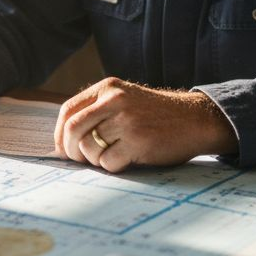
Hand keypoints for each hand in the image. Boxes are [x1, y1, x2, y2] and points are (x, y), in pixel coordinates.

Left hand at [54, 77, 238, 172]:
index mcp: (108, 88)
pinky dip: (112, 167)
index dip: (60, 134)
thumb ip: (97, 111)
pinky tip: (127, 160)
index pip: (68, 110)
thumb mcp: (125, 100)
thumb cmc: (156, 115)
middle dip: (71, 151)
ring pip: (89, 148)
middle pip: (73, 130)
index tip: (63, 149)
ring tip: (112, 156)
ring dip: (95, 160)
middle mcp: (114, 100)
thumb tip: (63, 141)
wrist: (195, 120)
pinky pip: (108, 162)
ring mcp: (126, 121)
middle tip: (79, 161)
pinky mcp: (138, 141)